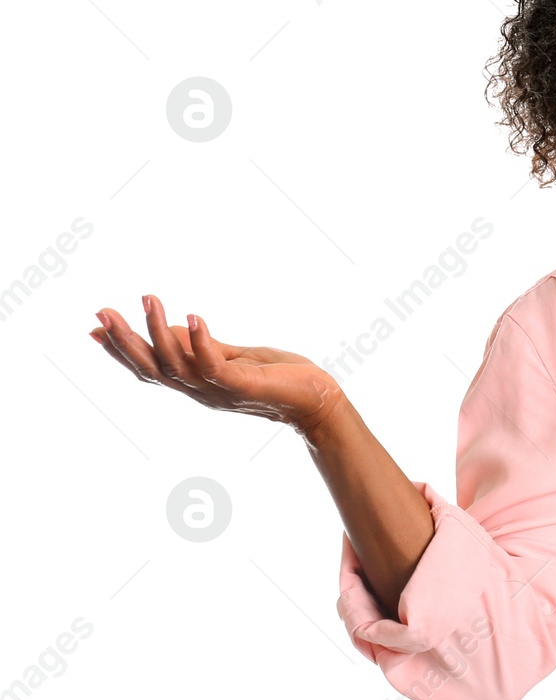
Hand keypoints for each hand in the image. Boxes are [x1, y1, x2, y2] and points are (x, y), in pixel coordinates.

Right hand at [89, 294, 345, 435]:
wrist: (317, 400)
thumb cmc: (276, 377)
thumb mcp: (231, 357)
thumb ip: (201, 346)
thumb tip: (170, 326)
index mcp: (194, 383)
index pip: (149, 369)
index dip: (120, 351)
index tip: (93, 327)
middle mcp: (200, 390)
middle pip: (151, 369)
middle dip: (124, 341)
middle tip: (101, 312)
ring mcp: (218, 390)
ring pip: (176, 365)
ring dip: (158, 331)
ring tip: (148, 298)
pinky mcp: (242, 386)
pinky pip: (214, 365)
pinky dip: (201, 341)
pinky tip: (195, 316)